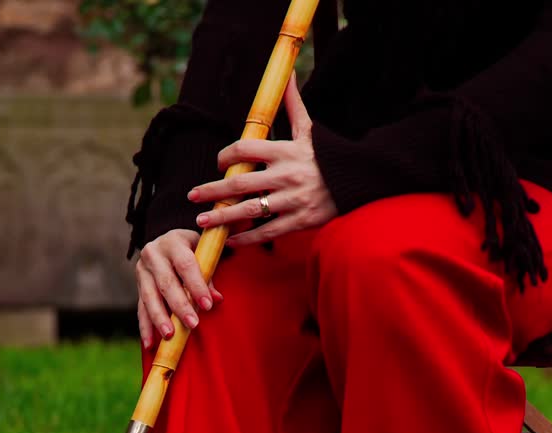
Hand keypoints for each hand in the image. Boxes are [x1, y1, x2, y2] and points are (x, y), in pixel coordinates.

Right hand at [136, 229, 222, 348]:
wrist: (168, 242)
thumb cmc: (192, 249)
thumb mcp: (202, 253)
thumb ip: (209, 274)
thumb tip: (216, 299)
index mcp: (173, 241)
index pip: (185, 264)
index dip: (196, 285)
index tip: (208, 305)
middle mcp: (153, 253)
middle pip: (166, 282)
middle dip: (180, 305)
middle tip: (193, 324)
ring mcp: (142, 270)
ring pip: (149, 296)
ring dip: (160, 318)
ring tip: (170, 335)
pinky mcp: (137, 285)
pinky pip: (140, 308)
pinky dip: (145, 327)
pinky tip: (149, 344)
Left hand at [187, 72, 336, 246]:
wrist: (358, 180)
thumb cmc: (328, 155)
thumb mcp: (309, 129)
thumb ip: (293, 104)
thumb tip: (288, 74)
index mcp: (285, 150)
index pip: (245, 149)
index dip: (226, 156)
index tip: (218, 164)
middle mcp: (286, 175)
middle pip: (240, 183)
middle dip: (212, 190)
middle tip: (192, 195)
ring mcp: (293, 199)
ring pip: (250, 210)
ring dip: (222, 216)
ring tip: (202, 220)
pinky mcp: (301, 220)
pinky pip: (268, 231)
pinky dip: (247, 237)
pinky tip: (231, 239)